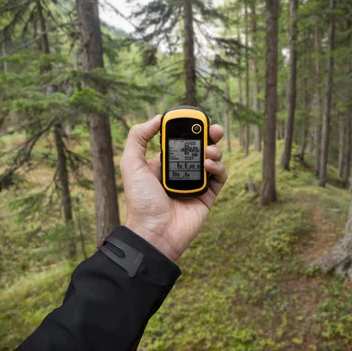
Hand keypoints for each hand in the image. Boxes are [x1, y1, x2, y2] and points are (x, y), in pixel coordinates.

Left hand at [119, 115, 227, 261]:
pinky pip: (220, 177)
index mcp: (163, 162)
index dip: (190, 128)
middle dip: (210, 135)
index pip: (180, 139)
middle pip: (201, 146)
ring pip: (213, 159)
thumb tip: (157, 118)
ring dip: (214, 150)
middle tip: (214, 129)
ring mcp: (196, 183)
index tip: (195, 119)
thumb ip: (139, 137)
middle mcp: (181, 171)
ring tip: (208, 152)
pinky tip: (208, 165)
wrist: (154, 233)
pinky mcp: (208, 196)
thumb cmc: (141, 201)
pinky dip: (218, 167)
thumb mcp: (131, 164)